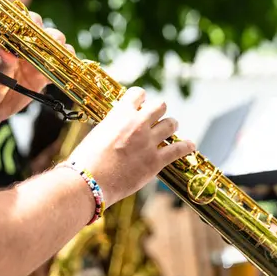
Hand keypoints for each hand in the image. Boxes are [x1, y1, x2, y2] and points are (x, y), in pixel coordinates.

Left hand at [0, 13, 73, 127]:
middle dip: (54, 37)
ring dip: (63, 52)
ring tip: (64, 59)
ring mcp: (36, 63)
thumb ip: (1, 63)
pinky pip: (58, 71)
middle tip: (55, 45)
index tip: (37, 29)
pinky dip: (66, 70)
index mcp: (11, 42)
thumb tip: (7, 51)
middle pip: (47, 35)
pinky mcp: (42, 78)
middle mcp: (26, 49)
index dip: (34, 22)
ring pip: (56, 51)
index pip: (25, 24)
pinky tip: (69, 72)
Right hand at [68, 87, 194, 205]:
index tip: (141, 104)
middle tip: (155, 120)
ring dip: (170, 126)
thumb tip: (120, 127)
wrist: (88, 182)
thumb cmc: (86, 160)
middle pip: (160, 106)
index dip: (141, 98)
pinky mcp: (156, 161)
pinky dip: (187, 146)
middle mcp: (138, 123)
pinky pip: (179, 149)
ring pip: (171, 124)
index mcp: (120, 113)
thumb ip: (113, 126)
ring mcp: (149, 142)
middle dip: (158, 112)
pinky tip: (190, 145)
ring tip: (169, 131)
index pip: (138, 93)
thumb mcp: (97, 133)